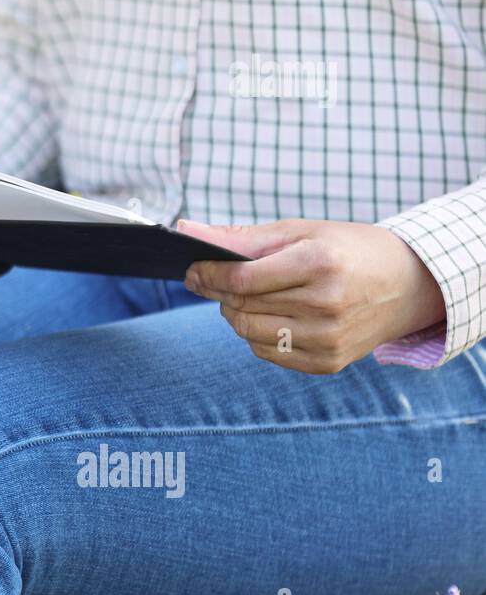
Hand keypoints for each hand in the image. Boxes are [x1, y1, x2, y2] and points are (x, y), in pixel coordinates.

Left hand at [180, 218, 445, 373]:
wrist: (410, 285)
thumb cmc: (346, 249)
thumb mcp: (301, 232)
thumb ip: (242, 236)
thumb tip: (186, 232)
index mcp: (320, 264)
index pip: (242, 280)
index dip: (207, 275)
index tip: (190, 268)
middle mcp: (326, 304)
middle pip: (241, 306)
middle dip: (218, 292)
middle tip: (214, 278)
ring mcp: (328, 338)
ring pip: (248, 332)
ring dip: (235, 313)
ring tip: (248, 296)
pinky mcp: (329, 362)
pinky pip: (267, 352)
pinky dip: (256, 334)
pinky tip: (271, 315)